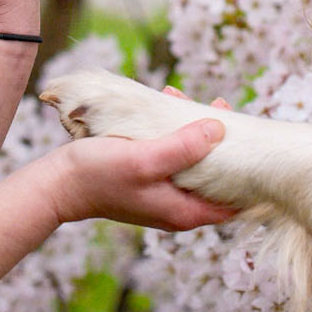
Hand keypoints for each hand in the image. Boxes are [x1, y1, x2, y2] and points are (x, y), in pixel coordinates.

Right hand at [42, 121, 236, 230]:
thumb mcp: (144, 158)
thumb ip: (183, 147)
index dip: (249, 173)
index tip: (253, 140)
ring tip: (188, 101)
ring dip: (195, 131)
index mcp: (185, 211)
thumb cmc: (98, 175)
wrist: (57, 185)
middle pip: (217, 177)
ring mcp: (163, 194)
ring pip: (194, 161)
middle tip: (221, 108)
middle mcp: (178, 207)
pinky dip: (173, 132)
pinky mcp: (148, 180)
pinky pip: (172, 154)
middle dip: (221, 142)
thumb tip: (219, 129)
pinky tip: (165, 105)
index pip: (235, 202)